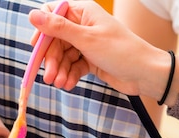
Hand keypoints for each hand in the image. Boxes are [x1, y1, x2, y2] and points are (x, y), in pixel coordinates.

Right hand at [28, 1, 178, 102]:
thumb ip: (59, 28)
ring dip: (60, 70)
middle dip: (52, 59)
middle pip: (56, 40)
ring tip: (61, 84)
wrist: (145, 74)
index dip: (42, 31)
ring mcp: (87, 43)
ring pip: (64, 55)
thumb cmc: (120, 51)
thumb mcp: (87, 39)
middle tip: (49, 77)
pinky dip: (70, 75)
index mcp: (83, 12)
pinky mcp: (91, 60)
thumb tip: (32, 15)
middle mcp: (83, 25)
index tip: (37, 48)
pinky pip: (73, 66)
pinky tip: (69, 85)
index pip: (52, 15)